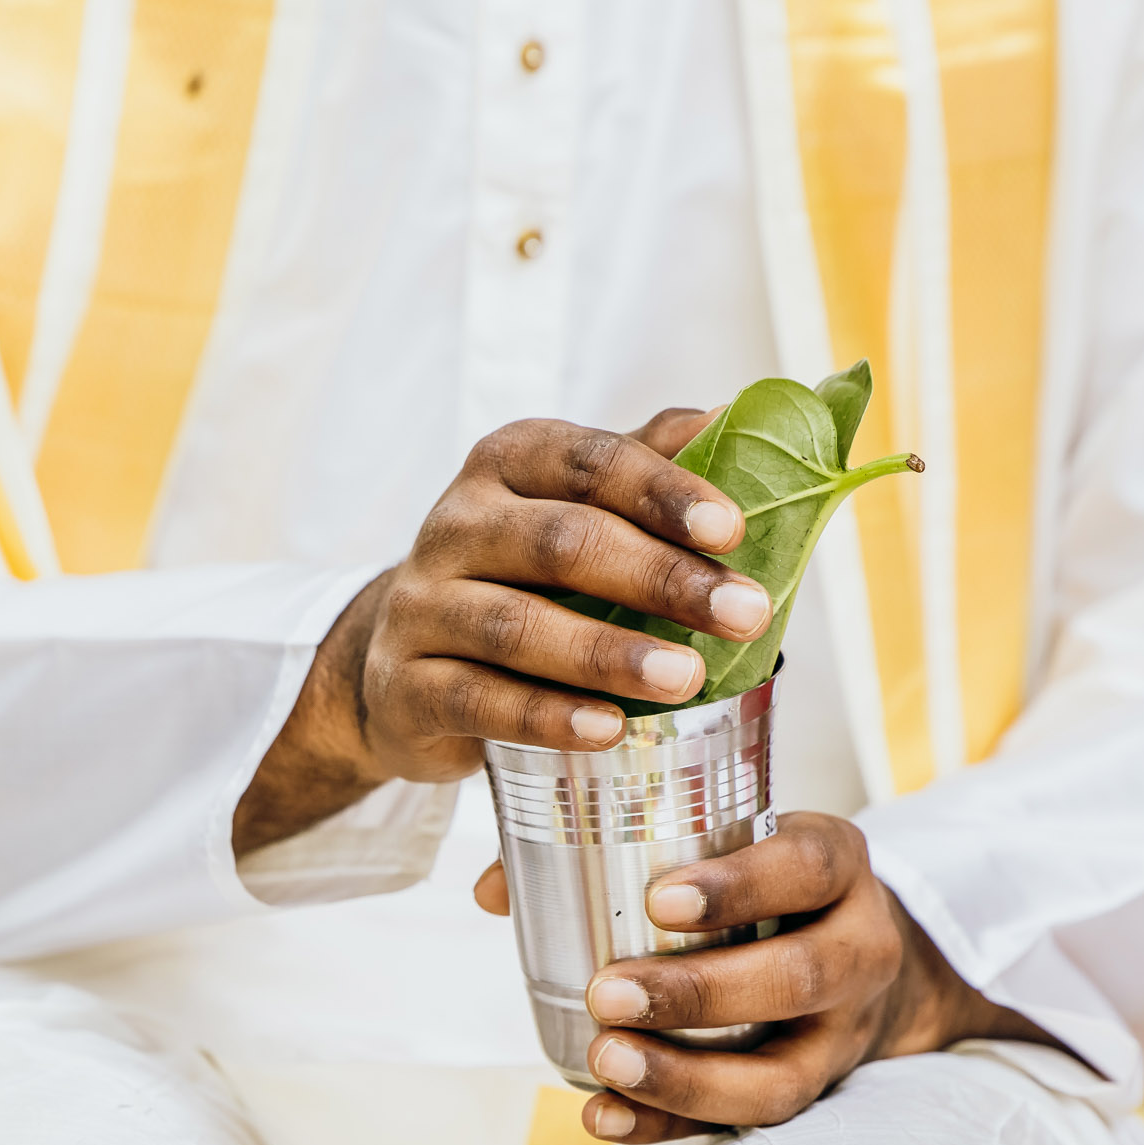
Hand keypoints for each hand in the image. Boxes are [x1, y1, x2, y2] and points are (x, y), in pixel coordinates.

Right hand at [233, 411, 769, 851]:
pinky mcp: (405, 686)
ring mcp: (421, 606)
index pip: (588, 461)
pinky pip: (477, 699)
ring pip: (515, 625)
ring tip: (686, 677)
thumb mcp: (573, 508)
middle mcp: (455, 524)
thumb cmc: (517, 575)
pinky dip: (546, 716)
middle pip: (558, 541)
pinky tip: (608, 728)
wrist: (400, 661)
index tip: (732, 531)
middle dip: (659, 577)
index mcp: (507, 463)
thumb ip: (644, 465)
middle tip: (743, 614)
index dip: (662, 492)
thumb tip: (733, 416)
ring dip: (607, 653)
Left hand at [472, 813, 1054, 1142]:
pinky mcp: (812, 1093)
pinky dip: (668, 1125)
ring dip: (686, 1076)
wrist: (858, 954)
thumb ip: (618, 849)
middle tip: (606, 993)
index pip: (807, 868)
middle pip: (797, 980)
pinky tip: (604, 1117)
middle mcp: (858, 950)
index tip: (659, 900)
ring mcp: (842, 1035)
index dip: (739, 886)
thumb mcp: (728, 842)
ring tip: (606, 1061)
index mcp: (837, 865)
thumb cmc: (767, 884)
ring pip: (780, 1075)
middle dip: (697, 994)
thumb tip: (496, 887)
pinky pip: (745, 1125)